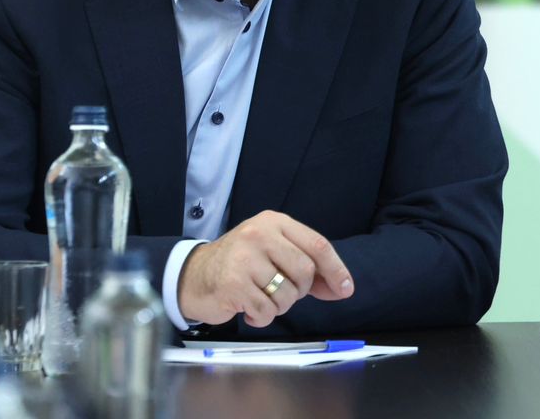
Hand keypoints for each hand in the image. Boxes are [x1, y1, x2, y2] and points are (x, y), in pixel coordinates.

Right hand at [177, 210, 354, 326]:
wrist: (193, 275)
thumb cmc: (240, 264)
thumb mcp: (273, 253)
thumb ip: (306, 266)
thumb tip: (341, 287)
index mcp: (274, 222)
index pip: (318, 245)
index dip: (336, 269)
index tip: (346, 289)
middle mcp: (259, 234)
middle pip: (305, 271)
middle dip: (300, 291)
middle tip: (282, 292)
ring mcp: (245, 258)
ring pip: (288, 294)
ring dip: (279, 306)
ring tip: (261, 298)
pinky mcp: (233, 284)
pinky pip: (267, 311)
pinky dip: (262, 317)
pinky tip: (248, 308)